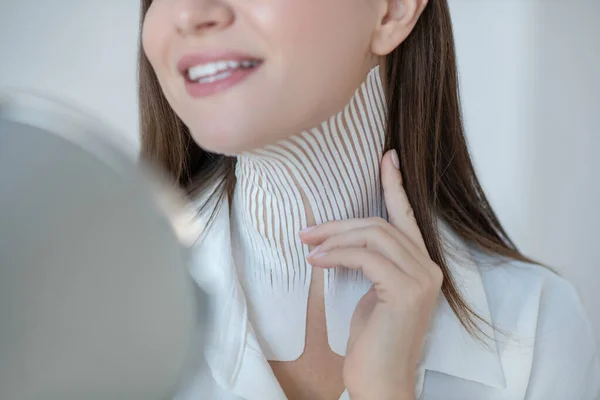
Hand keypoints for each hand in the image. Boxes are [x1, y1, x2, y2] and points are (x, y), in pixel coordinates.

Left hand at [299, 150, 442, 399]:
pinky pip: (366, 257)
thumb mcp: (371, 292)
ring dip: (335, 237)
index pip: (406, 217)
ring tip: (308, 244)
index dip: (395, 185)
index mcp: (421, 265)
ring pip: (373, 236)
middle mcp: (428, 268)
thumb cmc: (372, 340)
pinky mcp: (406, 291)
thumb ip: (371, 263)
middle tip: (308, 230)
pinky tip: (317, 260)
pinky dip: (337, 254)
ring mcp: (421, 279)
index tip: (386, 158)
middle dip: (340, 223)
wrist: (380, 380)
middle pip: (381, 224)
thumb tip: (342, 240)